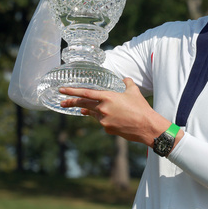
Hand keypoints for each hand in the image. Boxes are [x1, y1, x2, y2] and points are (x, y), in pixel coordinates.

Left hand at [59, 78, 173, 146]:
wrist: (146, 126)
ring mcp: (104, 120)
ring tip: (84, 109)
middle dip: (71, 102)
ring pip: (93, 113)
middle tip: (62, 102)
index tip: (62, 90)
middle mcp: (103, 109)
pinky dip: (103, 118)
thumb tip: (124, 79)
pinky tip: (111, 117)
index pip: (85, 93)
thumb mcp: (134, 91)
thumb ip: (127, 83)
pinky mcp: (107, 129)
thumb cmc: (141, 107)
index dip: (72, 91)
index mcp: (108, 97)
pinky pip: (102, 122)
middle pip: (83, 104)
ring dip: (90, 110)